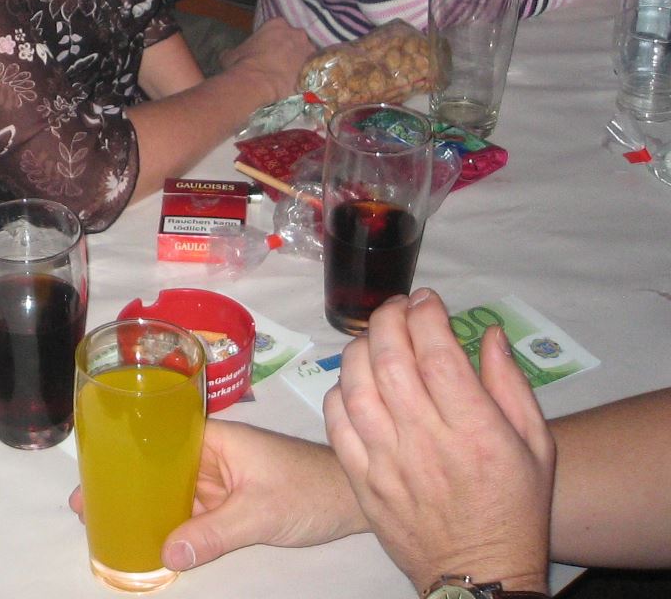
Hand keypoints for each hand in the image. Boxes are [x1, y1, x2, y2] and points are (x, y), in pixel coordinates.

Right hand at [68, 421, 363, 569]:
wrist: (355, 502)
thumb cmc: (309, 491)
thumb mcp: (260, 513)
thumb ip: (214, 533)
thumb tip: (164, 553)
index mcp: (213, 438)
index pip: (156, 438)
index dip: (123, 454)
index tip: (92, 472)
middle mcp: (210, 454)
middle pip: (157, 466)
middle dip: (123, 482)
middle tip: (84, 505)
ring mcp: (219, 479)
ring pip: (171, 490)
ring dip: (142, 503)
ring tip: (103, 521)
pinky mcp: (229, 502)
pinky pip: (189, 510)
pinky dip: (168, 522)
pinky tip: (146, 537)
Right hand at [220, 17, 313, 105]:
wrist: (256, 82)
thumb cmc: (242, 64)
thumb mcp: (231, 54)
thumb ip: (234, 50)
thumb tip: (229, 54)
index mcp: (276, 23)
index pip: (278, 28)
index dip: (273, 39)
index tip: (268, 49)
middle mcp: (295, 32)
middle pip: (295, 38)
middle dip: (290, 48)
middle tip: (280, 62)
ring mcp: (307, 49)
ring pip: (305, 53)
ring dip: (299, 61)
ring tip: (289, 74)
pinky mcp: (312, 66)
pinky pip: (310, 69)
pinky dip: (305, 74)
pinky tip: (296, 82)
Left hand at [323, 289, 554, 594]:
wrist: (482, 574)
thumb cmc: (515, 505)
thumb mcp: (536, 445)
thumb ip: (511, 384)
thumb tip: (488, 332)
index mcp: (475, 431)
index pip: (438, 355)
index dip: (427, 316)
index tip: (427, 300)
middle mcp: (426, 442)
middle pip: (390, 361)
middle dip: (389, 319)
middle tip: (398, 307)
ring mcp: (388, 462)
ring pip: (355, 385)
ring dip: (360, 349)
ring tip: (376, 337)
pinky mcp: (362, 480)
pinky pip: (335, 422)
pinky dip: (339, 390)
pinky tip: (355, 381)